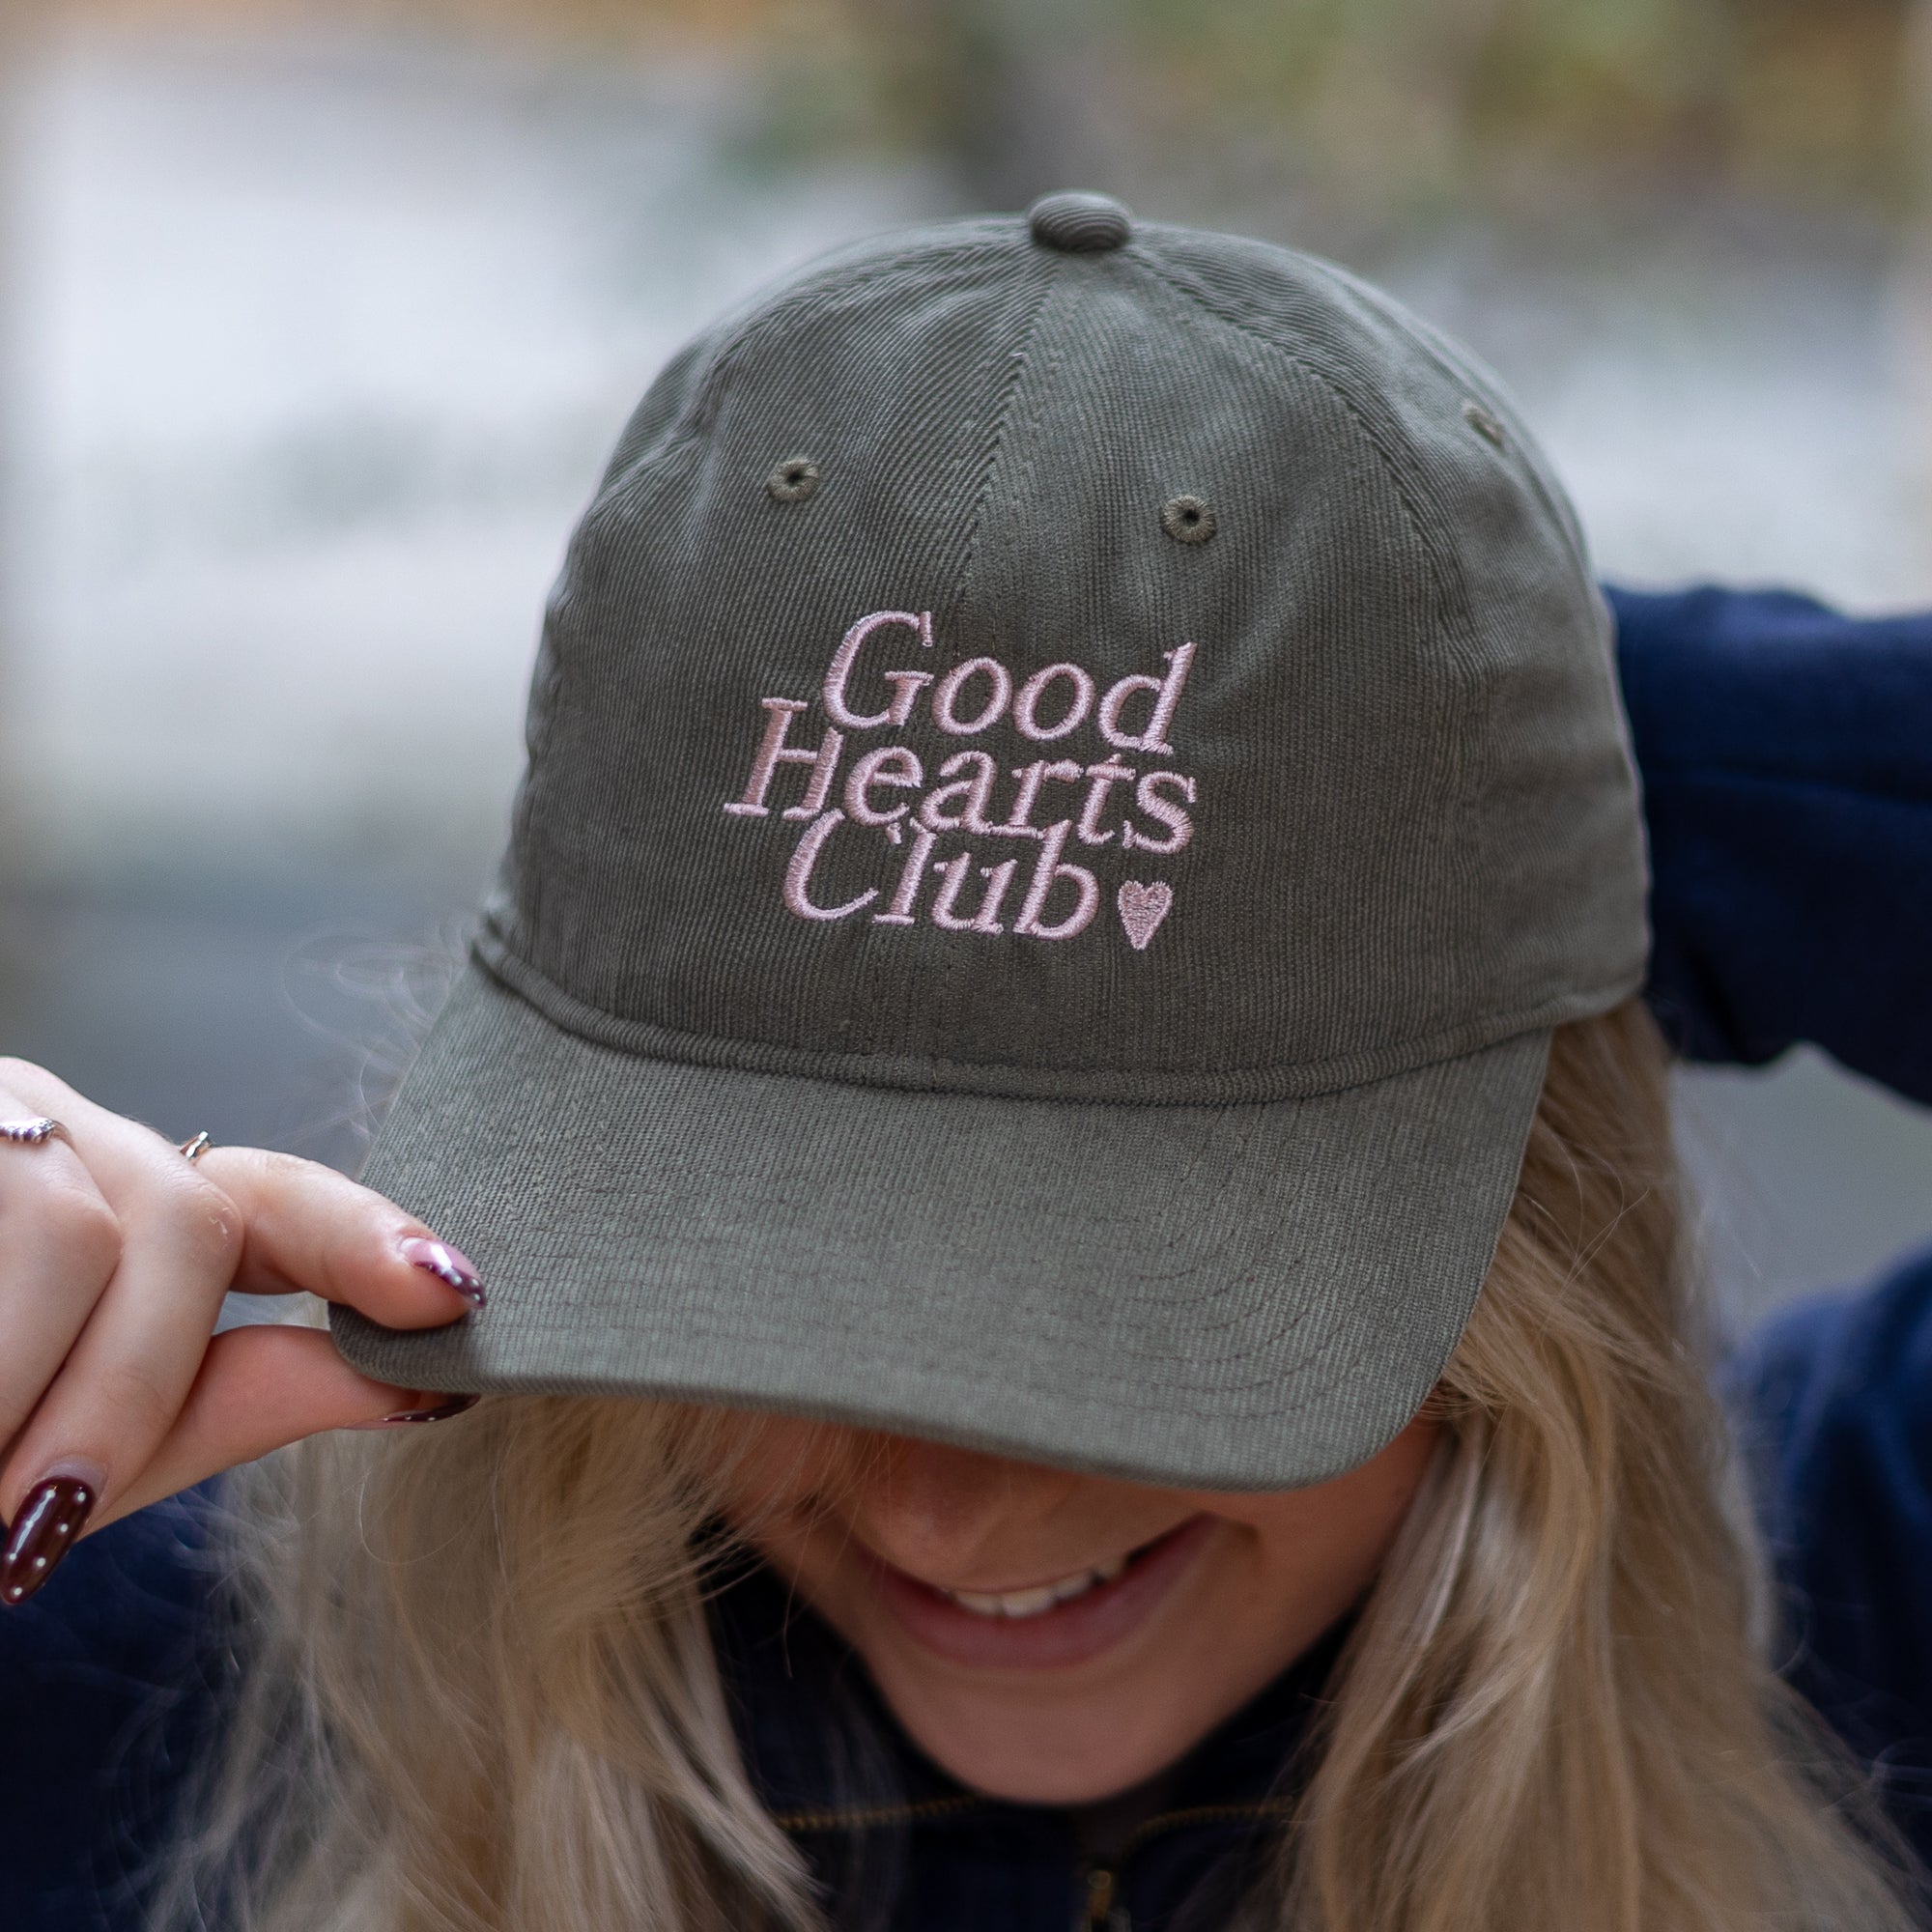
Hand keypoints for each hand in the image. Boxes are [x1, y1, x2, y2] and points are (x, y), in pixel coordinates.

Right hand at [0, 1056, 484, 1606]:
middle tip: (29, 1529)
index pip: (277, 1198)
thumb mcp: (92, 1431)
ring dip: (16, 1394)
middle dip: (121, 1397)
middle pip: (185, 1223)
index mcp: (134, 1196)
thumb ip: (244, 1397)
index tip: (451, 1294)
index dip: (366, 1238)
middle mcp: (65, 1132)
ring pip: (72, 1228)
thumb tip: (430, 1388)